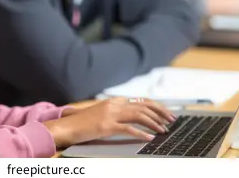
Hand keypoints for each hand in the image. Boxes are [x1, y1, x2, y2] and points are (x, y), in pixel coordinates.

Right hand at [43, 97, 175, 148]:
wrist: (67, 126)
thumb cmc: (83, 122)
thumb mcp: (102, 112)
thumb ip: (117, 111)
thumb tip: (135, 116)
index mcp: (115, 101)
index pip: (141, 101)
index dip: (157, 106)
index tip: (167, 114)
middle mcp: (114, 105)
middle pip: (144, 106)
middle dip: (160, 113)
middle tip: (171, 121)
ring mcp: (110, 115)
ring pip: (139, 116)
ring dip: (154, 123)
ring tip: (163, 130)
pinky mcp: (106, 126)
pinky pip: (128, 129)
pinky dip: (141, 133)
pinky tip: (149, 138)